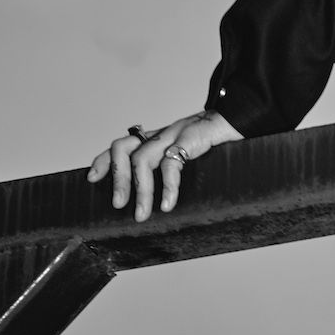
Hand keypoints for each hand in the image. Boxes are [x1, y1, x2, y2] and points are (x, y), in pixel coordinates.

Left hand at [86, 110, 242, 221]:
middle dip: (116, 178)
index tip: (92, 179)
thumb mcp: (191, 156)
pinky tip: (168, 204)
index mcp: (158, 138)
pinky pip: (171, 164)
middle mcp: (160, 134)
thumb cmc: (219, 144)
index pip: (121, 145)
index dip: (104, 161)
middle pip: (122, 149)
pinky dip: (168, 186)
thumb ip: (176, 168)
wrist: (242, 121)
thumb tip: (167, 199)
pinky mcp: (189, 139)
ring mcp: (173, 134)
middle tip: (118, 205)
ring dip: (139, 190)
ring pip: (141, 159)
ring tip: (142, 214)